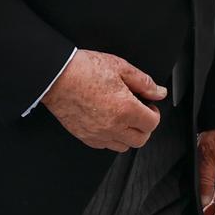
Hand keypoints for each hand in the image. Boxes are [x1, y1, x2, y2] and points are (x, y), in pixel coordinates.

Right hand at [42, 50, 165, 150]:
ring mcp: (98, 134)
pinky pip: (104, 146)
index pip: (152, 123)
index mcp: (125, 108)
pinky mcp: (85, 136)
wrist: (56, 76)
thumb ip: (144, 82)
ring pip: (123, 146)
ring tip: (123, 119)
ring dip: (128, 135)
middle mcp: (113, 126)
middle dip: (144, 127)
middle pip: (140, 139)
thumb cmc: (84, 69)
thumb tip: (158, 92)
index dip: (154, 113)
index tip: (148, 105)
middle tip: (139, 113)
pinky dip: (111, 138)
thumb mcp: (120, 67)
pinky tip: (108, 123)